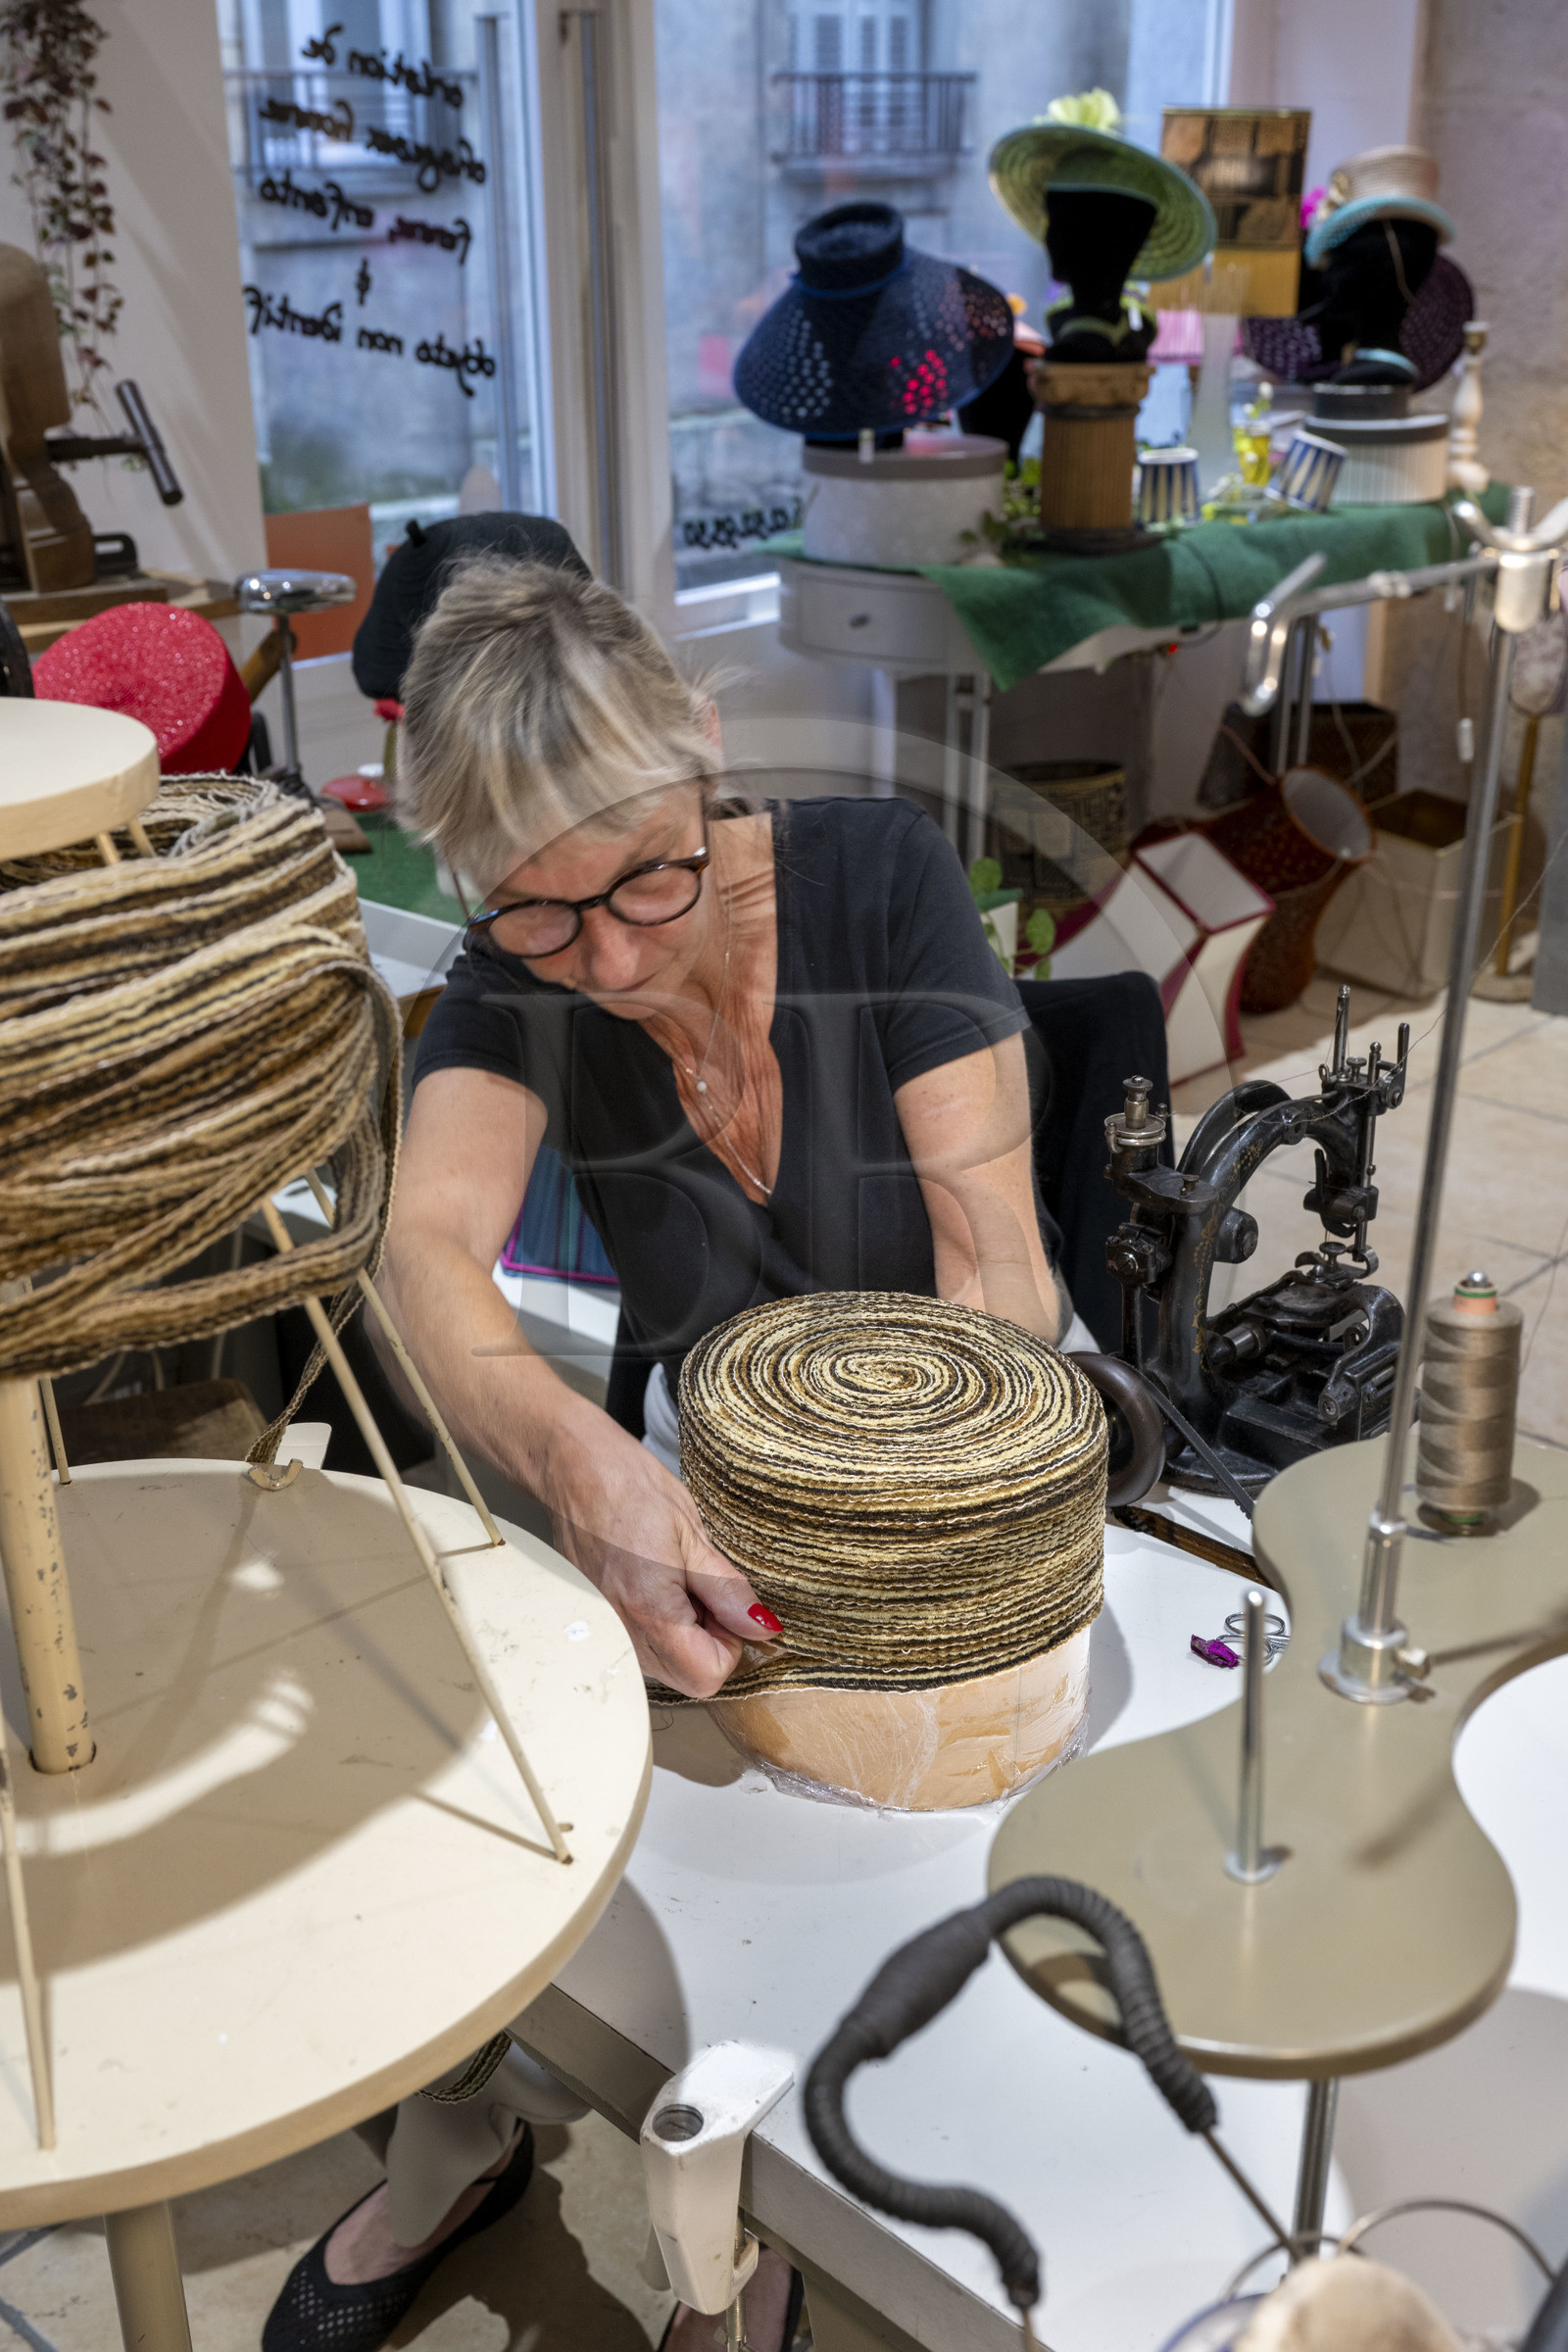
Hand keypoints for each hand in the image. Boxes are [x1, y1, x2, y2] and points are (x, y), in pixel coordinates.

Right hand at [546, 1415, 779, 1697]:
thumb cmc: (628, 1489)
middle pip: (687, 1677)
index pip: (709, 1675)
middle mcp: (622, 1635)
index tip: (725, 1603)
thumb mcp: (692, 1533)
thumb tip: (760, 1627)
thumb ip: (727, 1591)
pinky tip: (649, 1583)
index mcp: (650, 1612)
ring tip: (670, 1578)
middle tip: (699, 1585)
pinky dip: (655, 1626)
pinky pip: (639, 1648)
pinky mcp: (594, 1625)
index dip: (730, 1641)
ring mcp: (604, 1633)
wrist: (573, 1471)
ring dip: (681, 1634)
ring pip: (665, 1665)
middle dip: (707, 1641)